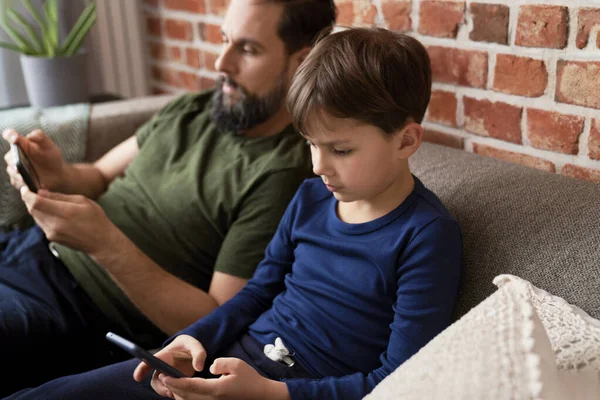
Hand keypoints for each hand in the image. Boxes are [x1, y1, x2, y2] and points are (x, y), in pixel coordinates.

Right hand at [3, 128, 66, 191]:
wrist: (58, 173)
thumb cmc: (51, 156)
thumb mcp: (48, 145)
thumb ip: (40, 137)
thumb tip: (30, 136)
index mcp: (21, 143)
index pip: (10, 135)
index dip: (10, 135)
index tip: (15, 139)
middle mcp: (15, 155)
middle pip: (9, 156)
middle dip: (13, 160)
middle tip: (19, 164)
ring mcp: (16, 168)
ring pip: (12, 171)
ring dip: (18, 174)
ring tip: (25, 178)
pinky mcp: (18, 180)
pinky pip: (16, 182)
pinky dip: (22, 184)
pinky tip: (30, 184)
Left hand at [20, 187, 118, 255]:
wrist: (101, 241)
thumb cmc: (96, 218)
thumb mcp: (82, 201)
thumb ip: (60, 197)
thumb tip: (41, 192)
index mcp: (65, 212)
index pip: (35, 202)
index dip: (27, 194)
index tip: (26, 188)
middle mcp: (56, 224)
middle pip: (32, 209)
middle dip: (30, 200)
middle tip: (35, 193)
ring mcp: (52, 233)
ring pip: (35, 216)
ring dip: (36, 208)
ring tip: (47, 203)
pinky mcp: (52, 238)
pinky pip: (41, 224)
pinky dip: (42, 216)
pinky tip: (53, 214)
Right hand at [133, 335, 206, 397]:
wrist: (192, 350)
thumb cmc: (190, 345)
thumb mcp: (194, 345)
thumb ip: (198, 354)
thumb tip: (198, 368)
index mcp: (163, 357)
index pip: (147, 363)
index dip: (140, 370)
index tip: (137, 378)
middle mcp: (162, 368)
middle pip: (155, 381)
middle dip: (160, 388)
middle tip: (170, 392)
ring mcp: (167, 377)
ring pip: (163, 388)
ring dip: (168, 392)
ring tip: (178, 393)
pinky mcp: (174, 383)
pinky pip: (172, 391)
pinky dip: (176, 394)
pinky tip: (184, 393)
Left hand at [159, 358, 289, 399]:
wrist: (259, 396)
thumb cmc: (249, 379)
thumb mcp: (237, 364)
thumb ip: (220, 363)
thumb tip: (209, 367)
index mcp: (216, 389)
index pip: (190, 386)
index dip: (175, 381)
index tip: (164, 376)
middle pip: (186, 396)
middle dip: (173, 387)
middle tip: (163, 377)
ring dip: (178, 393)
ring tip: (172, 383)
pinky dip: (187, 398)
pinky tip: (184, 391)